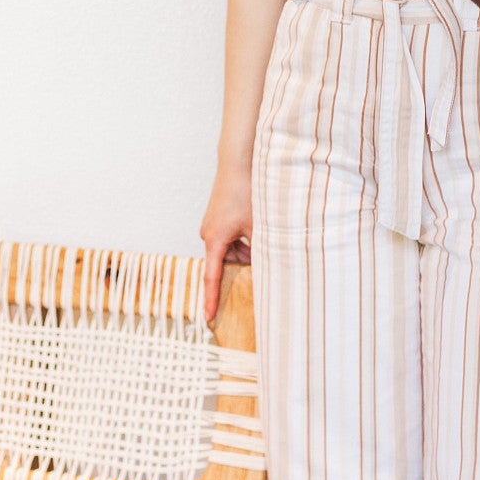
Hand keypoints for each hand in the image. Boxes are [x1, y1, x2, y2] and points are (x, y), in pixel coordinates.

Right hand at [200, 161, 252, 326]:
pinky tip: (254, 220)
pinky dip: (244, 235)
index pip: (212, 277)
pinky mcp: (218, 217)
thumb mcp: (259, 226)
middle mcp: (208, 234)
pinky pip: (231, 236)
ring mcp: (212, 225)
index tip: (208, 317)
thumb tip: (271, 269)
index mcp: (214, 240)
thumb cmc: (247, 192)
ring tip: (259, 225)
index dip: (211, 298)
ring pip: (232, 248)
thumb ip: (262, 250)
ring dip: (247, 244)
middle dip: (247, 256)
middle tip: (262, 240)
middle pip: (229, 260)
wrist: (238, 162)